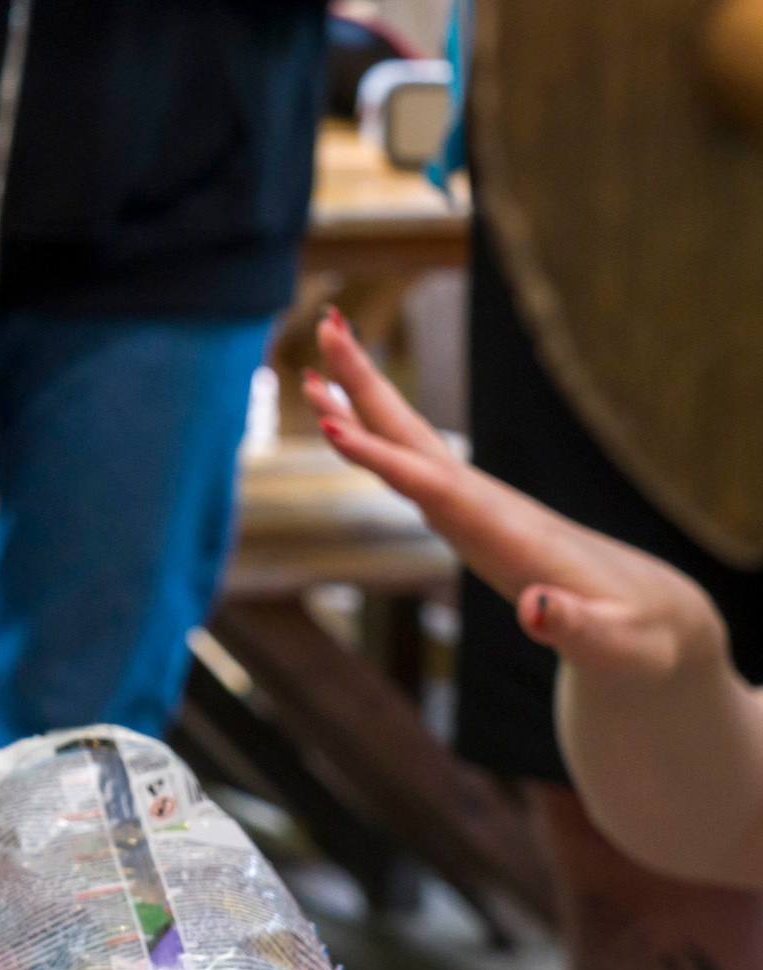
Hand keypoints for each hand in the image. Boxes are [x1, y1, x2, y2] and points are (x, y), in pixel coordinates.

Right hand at [305, 306, 730, 678]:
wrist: (652, 613)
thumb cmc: (635, 634)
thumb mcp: (615, 644)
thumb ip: (574, 628)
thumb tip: (533, 610)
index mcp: (508, 533)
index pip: (435, 487)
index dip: (382, 458)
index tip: (330, 425)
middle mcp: (484, 504)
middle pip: (415, 435)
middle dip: (368, 383)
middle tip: (328, 325)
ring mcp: (474, 502)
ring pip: (408, 439)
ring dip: (363, 395)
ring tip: (317, 357)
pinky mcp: (466, 510)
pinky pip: (408, 462)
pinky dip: (372, 433)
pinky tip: (344, 420)